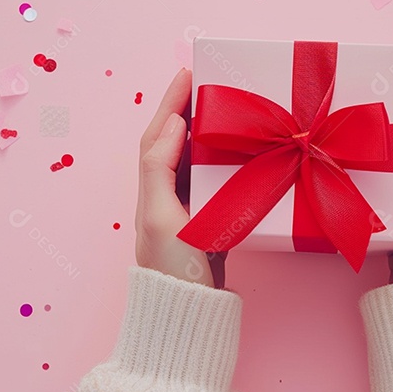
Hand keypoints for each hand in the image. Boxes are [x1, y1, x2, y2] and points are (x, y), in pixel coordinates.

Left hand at [136, 68, 227, 288]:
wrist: (190, 319)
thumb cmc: (173, 271)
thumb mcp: (162, 218)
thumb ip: (161, 169)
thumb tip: (176, 125)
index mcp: (151, 193)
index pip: (159, 136)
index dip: (171, 103)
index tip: (188, 72)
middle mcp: (165, 199)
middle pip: (175, 144)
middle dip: (188, 110)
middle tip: (208, 82)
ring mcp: (187, 213)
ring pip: (195, 161)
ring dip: (207, 133)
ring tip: (225, 108)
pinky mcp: (209, 228)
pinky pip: (215, 182)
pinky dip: (224, 162)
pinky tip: (241, 155)